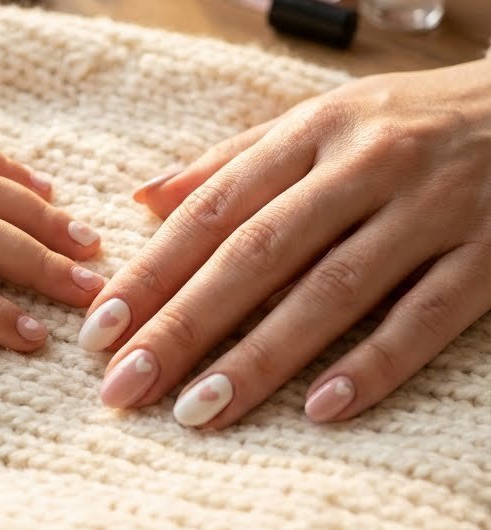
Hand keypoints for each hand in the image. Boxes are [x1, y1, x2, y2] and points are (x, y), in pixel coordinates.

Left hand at [78, 57, 490, 426]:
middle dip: (184, 323)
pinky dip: (373, 365)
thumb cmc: (413, 119)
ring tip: (197, 412)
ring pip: (334, 289)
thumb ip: (234, 159)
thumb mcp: (324, 118)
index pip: (216, 208)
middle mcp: (367, 164)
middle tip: (124, 387)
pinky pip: (425, 317)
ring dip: (261, 356)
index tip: (98, 329)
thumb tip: (144, 200)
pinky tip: (320, 411)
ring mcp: (432, 209)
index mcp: (316, 131)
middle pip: (260, 251)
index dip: (154, 270)